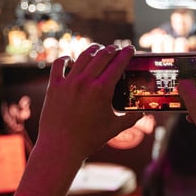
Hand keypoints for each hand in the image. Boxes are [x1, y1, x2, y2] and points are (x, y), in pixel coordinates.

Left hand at [36, 44, 139, 160]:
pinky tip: (70, 59)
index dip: (126, 54)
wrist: (61, 147)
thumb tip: (142, 114)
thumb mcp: (114, 128)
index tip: (130, 49)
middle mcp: (85, 82)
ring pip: (83, 57)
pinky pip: (59, 65)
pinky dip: (65, 59)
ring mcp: (68, 82)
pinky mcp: (54, 86)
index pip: (118, 64)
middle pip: (102, 56)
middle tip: (116, 48)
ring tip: (98, 49)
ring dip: (93, 50)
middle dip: (112, 49)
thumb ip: (130, 119)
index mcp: (102, 90)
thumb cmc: (89, 140)